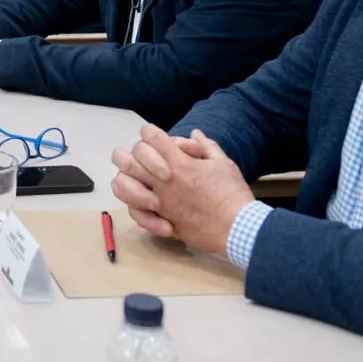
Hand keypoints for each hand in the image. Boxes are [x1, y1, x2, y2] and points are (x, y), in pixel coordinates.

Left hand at [108, 124, 251, 253]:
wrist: (239, 229)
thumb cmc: (233, 194)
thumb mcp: (224, 164)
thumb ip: (206, 146)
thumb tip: (195, 133)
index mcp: (181, 164)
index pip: (152, 138)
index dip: (149, 132)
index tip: (151, 134)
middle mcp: (166, 181)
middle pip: (130, 160)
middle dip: (127, 153)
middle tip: (133, 155)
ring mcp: (161, 202)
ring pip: (124, 185)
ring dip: (123, 178)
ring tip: (129, 177)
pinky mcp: (162, 220)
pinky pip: (136, 213)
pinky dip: (134, 206)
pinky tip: (138, 202)